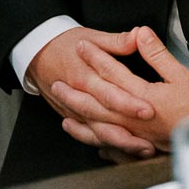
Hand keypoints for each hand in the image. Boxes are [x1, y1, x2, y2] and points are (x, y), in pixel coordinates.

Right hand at [29, 26, 157, 156]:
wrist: (37, 54)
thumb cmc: (65, 44)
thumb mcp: (92, 36)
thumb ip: (117, 41)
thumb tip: (138, 35)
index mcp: (86, 76)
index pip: (110, 94)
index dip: (129, 104)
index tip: (149, 110)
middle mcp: (80, 97)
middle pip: (105, 119)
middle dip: (128, 132)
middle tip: (150, 141)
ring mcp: (75, 111)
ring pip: (97, 133)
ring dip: (119, 144)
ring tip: (142, 151)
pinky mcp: (73, 118)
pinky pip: (89, 137)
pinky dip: (105, 146)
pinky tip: (122, 153)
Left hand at [53, 26, 188, 152]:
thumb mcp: (181, 74)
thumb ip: (157, 55)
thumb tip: (141, 33)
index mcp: (143, 97)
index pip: (113, 73)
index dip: (96, 57)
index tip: (82, 46)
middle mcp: (134, 119)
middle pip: (98, 103)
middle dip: (76, 91)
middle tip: (56, 81)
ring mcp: (135, 137)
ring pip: (100, 128)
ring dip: (80, 119)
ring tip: (64, 112)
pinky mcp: (142, 149)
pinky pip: (113, 148)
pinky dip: (99, 143)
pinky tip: (91, 141)